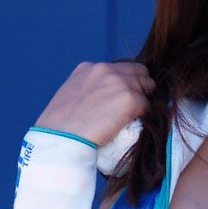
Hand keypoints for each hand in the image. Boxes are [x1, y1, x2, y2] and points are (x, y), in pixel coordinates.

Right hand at [34, 61, 154, 147]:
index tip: (121, 97)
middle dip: (139, 87)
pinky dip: (143, 115)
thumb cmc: (60, 127)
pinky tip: (131, 124)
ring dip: (142, 100)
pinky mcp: (130, 99)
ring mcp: (119, 82)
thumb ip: (88, 89)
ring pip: (147, 86)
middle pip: (138, 71)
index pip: (120, 68)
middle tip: (133, 107)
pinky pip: (147, 105)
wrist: (61, 140)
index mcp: (88, 68)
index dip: (125, 82)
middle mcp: (104, 69)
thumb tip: (104, 97)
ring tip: (132, 117)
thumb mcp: (69, 95)